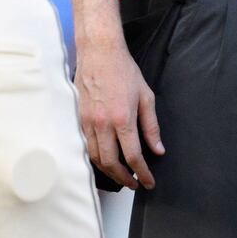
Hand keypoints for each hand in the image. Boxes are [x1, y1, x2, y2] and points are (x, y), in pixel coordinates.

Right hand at [75, 39, 161, 188]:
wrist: (99, 52)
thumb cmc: (123, 71)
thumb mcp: (146, 97)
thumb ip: (151, 126)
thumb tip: (157, 149)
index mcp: (122, 119)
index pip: (133, 156)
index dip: (143, 173)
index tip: (148, 182)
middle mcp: (103, 124)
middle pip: (111, 163)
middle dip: (124, 179)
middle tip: (135, 184)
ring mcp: (88, 122)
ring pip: (96, 158)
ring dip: (109, 172)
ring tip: (121, 175)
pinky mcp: (79, 118)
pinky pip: (86, 146)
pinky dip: (96, 158)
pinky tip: (105, 160)